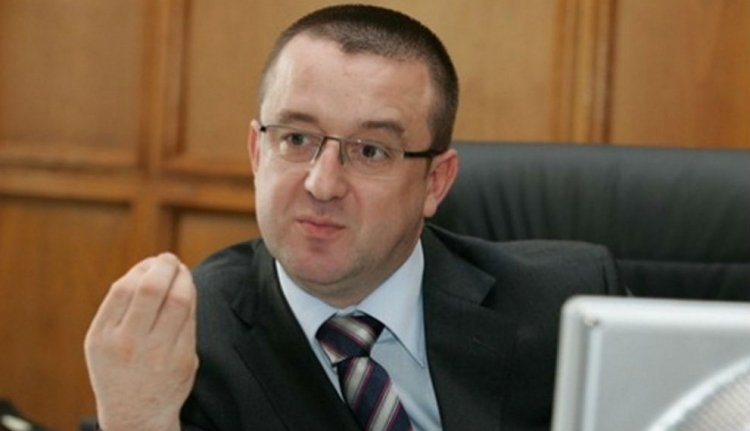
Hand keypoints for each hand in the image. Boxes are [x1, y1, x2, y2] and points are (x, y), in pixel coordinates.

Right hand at [84, 253, 197, 430]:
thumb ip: (119, 307)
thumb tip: (148, 266)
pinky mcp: (183, 360)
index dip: (142, 268)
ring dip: (184, 279)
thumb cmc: (118, 369)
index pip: (125, 288)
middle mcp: (129, 344)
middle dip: (165, 266)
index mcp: (103, 337)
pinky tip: (188, 294)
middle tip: (170, 259)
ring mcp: (158, 353)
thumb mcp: (102, 342)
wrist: (136, 416)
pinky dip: (191, 300)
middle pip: (153, 289)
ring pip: (179, 301)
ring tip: (182, 272)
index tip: (152, 263)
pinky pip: (191, 320)